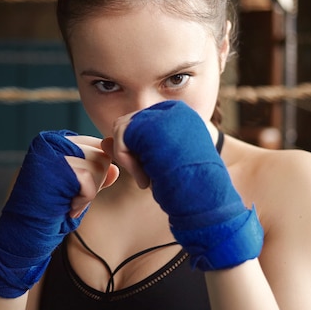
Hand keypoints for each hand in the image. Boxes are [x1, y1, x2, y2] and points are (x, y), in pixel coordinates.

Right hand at [0, 130, 117, 297]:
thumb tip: (116, 169)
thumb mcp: (76, 189)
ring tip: (69, 204)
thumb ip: (95, 176)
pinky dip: (84, 199)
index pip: (96, 146)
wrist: (23, 232)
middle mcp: (52, 141)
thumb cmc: (48, 212)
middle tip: (71, 201)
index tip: (75, 191)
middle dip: (95, 183)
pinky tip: (69, 207)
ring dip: (89, 193)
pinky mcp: (54, 166)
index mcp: (55, 141)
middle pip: (100, 154)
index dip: (95, 173)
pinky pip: (89, 179)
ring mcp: (52, 151)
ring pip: (98, 165)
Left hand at [108, 100, 262, 270]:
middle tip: (146, 177)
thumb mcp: (153, 165)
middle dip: (129, 152)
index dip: (137, 150)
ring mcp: (164, 114)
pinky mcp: (155, 123)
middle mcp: (172, 110)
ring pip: (122, 129)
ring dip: (128, 158)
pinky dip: (127, 161)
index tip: (150, 172)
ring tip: (148, 180)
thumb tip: (103, 141)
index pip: (139, 124)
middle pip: (127, 124)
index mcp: (177, 116)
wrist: (207, 199)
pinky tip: (146, 180)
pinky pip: (122, 136)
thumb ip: (130, 150)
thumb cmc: (185, 186)